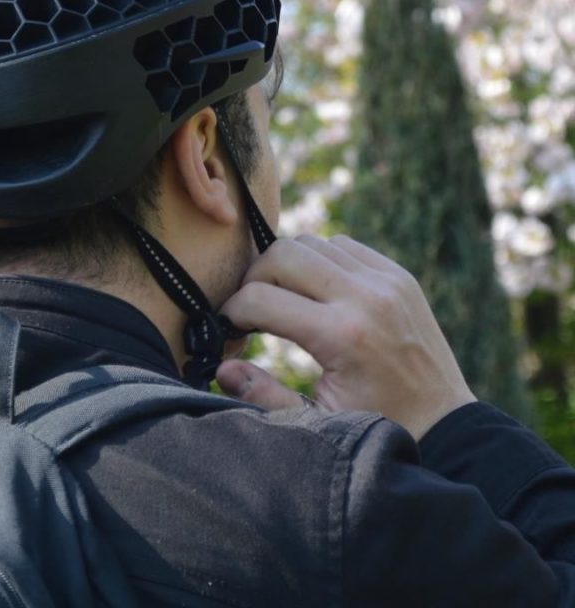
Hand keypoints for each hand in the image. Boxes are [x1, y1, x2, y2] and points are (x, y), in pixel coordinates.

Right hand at [217, 234, 475, 440]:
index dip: (233, 313)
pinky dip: (320, 261)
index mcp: (342, 336)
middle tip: (251, 310)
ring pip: (311, 242)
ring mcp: (386, 280)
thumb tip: (222, 367)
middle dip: (253, 278)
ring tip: (282, 300)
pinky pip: (343, 246)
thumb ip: (264, 395)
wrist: (448, 427)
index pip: (260, 298)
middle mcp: (365, 297)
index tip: (231, 332)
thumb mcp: (317, 423)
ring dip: (286, 267)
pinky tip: (317, 294)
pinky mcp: (399, 275)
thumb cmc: (379, 430)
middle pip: (281, 253)